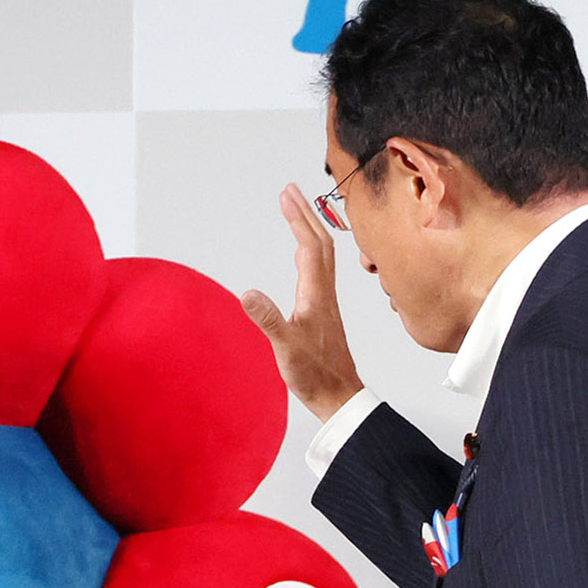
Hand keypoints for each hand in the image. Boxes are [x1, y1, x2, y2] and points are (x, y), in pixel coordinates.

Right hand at [241, 185, 364, 422]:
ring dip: (309, 229)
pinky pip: (319, 270)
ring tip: (296, 213)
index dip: (298, 219)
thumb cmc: (315, 375)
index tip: (285, 196)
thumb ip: (268, 320)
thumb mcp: (285, 348)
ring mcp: (326, 301)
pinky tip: (301, 256)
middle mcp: (325, 293)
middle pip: (320, 243)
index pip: (309, 247)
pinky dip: (310, 252)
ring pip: (322, 255)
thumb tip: (247, 292)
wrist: (339, 396)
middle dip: (305, 213)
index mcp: (316, 296)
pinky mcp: (324, 311)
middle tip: (290, 191)